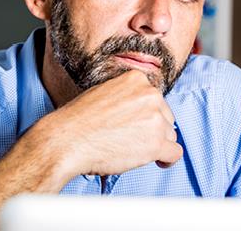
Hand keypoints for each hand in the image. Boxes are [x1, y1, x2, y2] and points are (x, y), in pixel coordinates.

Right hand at [35, 70, 182, 176]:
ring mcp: (155, 118)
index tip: (134, 125)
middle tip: (130, 139)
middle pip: (166, 117)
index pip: (155, 99)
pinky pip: (174, 154)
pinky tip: (155, 161)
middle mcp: (150, 95)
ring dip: (155, 144)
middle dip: (153, 130)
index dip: (146, 115)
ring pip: (169, 136)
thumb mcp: (103, 93)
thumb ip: (126, 97)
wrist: (66, 140)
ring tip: (130, 149)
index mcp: (136, 79)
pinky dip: (166, 160)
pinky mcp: (156, 143)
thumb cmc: (79, 120)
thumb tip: (141, 112)